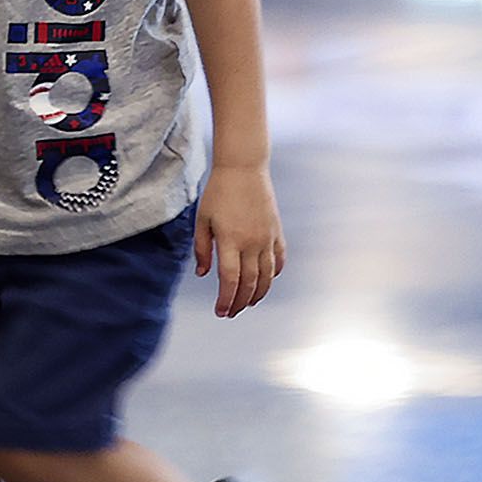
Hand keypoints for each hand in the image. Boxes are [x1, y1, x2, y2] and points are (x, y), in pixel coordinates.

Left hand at [193, 165, 284, 318]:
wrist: (244, 169)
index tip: (221, 311)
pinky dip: (273, 274)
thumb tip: (203, 274)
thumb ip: (202, 249)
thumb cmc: (218, 193)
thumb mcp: (202, 220)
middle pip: (250, 282)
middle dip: (241, 302)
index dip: (226, 299)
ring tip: (249, 303)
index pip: (230, 279)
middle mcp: (252, 242)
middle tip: (232, 312)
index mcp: (230, 240)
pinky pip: (279, 259)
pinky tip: (266, 281)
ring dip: (259, 293)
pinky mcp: (277, 232)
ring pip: (267, 276)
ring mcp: (268, 238)